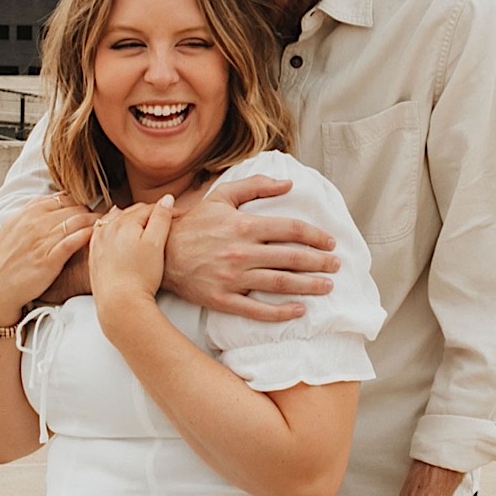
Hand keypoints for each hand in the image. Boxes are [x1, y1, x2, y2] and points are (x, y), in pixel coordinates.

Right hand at [0, 193, 99, 326]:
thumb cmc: (7, 259)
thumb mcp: (13, 227)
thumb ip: (33, 211)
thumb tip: (55, 199)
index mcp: (27, 213)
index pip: (63, 198)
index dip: (80, 202)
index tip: (89, 209)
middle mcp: (34, 223)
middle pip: (74, 208)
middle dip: (91, 211)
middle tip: (104, 217)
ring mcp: (41, 242)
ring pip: (76, 222)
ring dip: (94, 222)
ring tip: (106, 226)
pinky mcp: (48, 261)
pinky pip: (71, 242)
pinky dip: (85, 236)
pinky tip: (94, 236)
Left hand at [89, 195, 173, 306]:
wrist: (119, 303)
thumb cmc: (140, 276)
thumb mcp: (156, 244)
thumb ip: (161, 218)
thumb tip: (167, 198)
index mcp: (124, 222)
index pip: (148, 208)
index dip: (166, 210)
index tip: (180, 215)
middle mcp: (107, 228)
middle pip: (131, 212)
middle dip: (148, 213)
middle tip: (165, 217)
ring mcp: (98, 241)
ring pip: (115, 220)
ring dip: (129, 218)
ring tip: (142, 220)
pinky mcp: (94, 255)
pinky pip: (103, 233)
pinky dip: (112, 229)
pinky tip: (116, 232)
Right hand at [164, 175, 338, 321]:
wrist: (159, 252)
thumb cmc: (192, 223)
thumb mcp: (220, 197)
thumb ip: (255, 186)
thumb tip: (288, 184)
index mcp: (242, 225)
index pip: (290, 229)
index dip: (315, 235)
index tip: (329, 242)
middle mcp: (240, 251)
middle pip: (292, 258)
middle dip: (320, 262)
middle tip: (336, 265)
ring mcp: (232, 277)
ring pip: (280, 283)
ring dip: (309, 285)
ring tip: (327, 286)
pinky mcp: (222, 298)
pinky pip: (257, 309)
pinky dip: (281, 312)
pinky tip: (299, 310)